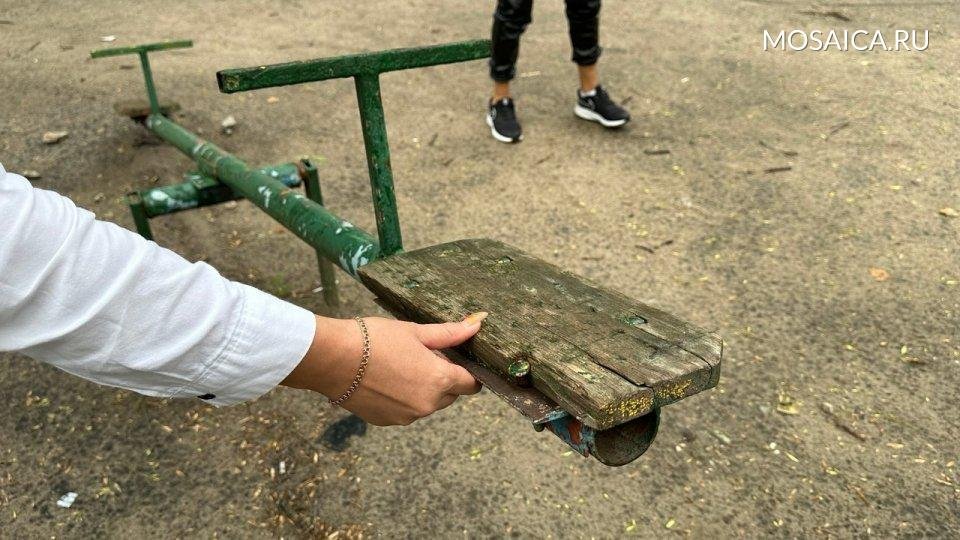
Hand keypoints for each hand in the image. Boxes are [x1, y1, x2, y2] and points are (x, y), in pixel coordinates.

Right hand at [281, 312, 486, 425]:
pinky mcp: (387, 422)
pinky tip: (386, 380)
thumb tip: (477, 324)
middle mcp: (427, 404)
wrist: (334, 359)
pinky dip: (402, 399)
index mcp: (440, 380)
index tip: (459, 362)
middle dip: (443, 379)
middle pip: (450, 395)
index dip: (469, 373)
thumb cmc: (376, 340)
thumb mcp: (415, 332)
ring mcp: (407, 417)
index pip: (471, 384)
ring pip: (427, 404)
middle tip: (423, 358)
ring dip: (422, 390)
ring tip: (400, 367)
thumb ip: (449, 333)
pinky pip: (405, 411)